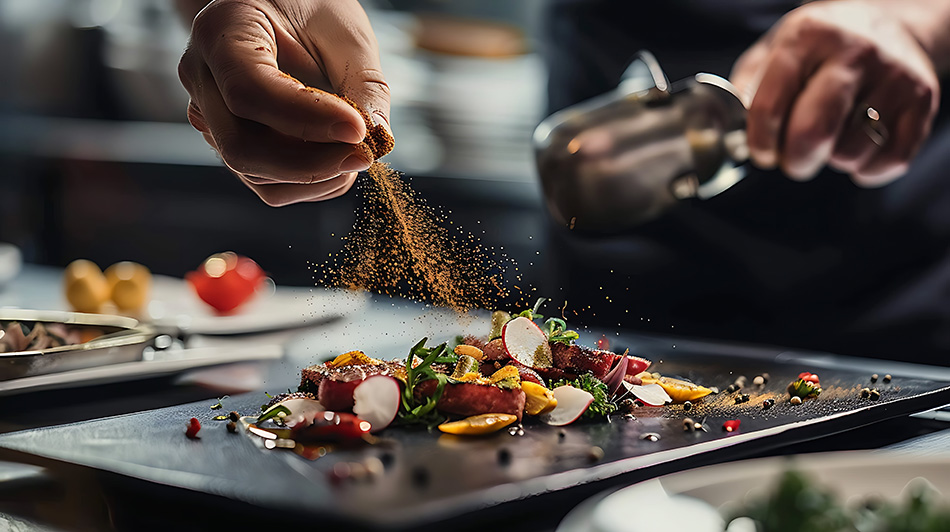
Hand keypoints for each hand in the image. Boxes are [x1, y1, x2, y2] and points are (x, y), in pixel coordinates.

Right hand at [178, 0, 390, 205]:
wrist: (279, 8)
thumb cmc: (308, 8)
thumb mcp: (345, 32)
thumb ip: (364, 83)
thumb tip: (377, 138)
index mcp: (220, 32)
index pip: (249, 91)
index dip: (306, 120)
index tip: (358, 130)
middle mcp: (201, 78)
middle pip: (242, 147)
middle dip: (311, 163)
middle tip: (363, 154)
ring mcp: (209, 116)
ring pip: (255, 174)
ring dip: (316, 177)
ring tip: (355, 150)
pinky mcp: (229, 144)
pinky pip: (267, 184)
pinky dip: (310, 183)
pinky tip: (336, 156)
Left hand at [730, 0, 939, 185]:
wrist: (888, 23)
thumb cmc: (820, 47)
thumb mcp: (775, 50)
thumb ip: (749, 88)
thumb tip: (732, 133)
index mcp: (807, 38)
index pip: (769, 104)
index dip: (760, 141)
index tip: (763, 152)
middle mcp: (854, 52)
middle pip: (814, 131)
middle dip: (795, 161)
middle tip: (793, 161)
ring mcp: (893, 75)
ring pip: (851, 151)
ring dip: (833, 160)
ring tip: (832, 139)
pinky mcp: (921, 99)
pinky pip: (891, 158)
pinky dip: (868, 169)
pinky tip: (858, 152)